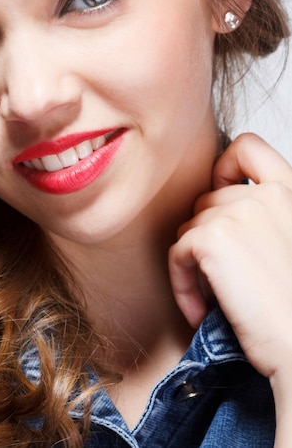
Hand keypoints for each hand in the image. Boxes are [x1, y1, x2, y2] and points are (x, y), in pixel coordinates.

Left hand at [169, 133, 291, 383]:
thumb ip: (266, 219)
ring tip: (215, 299)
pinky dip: (182, 284)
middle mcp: (266, 194)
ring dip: (194, 265)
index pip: (247, 146)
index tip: (222, 196)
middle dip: (206, 238)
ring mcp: (238, 212)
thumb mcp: (290, 242)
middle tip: (222, 279)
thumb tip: (221, 217)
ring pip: (189, 227)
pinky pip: (177, 253)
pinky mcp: (212, 238)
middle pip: (207, 201)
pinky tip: (202, 311)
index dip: (224, 167)